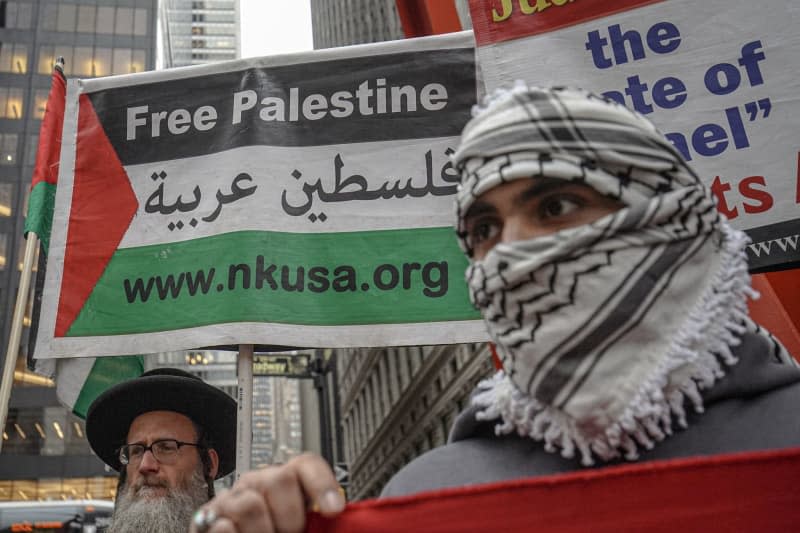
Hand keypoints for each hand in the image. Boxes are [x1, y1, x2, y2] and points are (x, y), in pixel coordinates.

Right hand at [190, 453, 344, 532]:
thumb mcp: (297, 527)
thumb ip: (314, 522)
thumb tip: (332, 517)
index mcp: (286, 485)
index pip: (306, 465)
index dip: (322, 483)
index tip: (333, 509)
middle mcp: (258, 485)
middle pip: (280, 478)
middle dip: (290, 517)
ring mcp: (230, 500)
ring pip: (251, 505)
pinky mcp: (206, 519)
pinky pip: (224, 526)